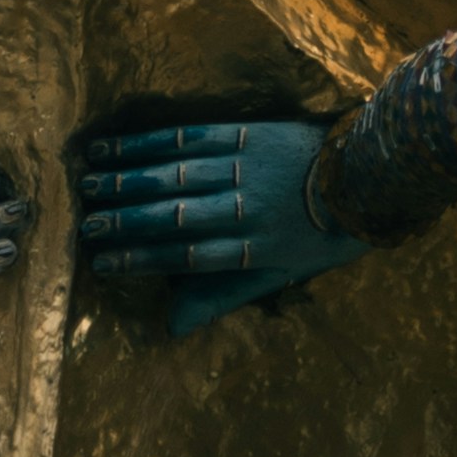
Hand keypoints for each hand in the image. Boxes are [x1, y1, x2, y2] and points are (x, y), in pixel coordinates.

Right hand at [73, 116, 367, 336]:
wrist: (376, 172)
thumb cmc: (328, 233)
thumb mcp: (285, 278)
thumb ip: (226, 296)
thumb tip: (173, 325)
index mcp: (252, 248)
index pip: (184, 256)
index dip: (140, 259)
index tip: (100, 264)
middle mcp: (242, 207)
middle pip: (171, 214)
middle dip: (123, 219)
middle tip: (81, 224)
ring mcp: (244, 166)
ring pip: (175, 174)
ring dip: (127, 178)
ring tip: (86, 182)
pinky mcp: (247, 132)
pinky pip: (192, 136)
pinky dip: (152, 141)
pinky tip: (118, 143)